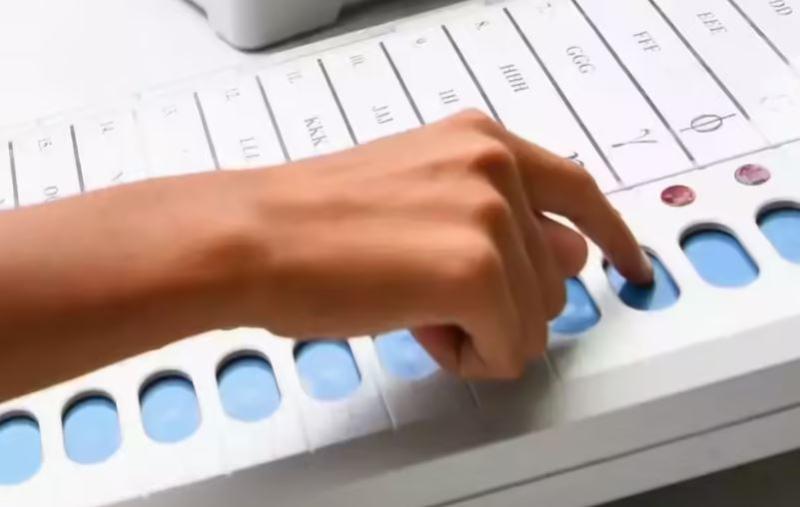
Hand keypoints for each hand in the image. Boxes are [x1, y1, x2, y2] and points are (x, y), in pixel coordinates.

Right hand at [233, 110, 651, 378]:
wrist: (254, 236)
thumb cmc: (315, 221)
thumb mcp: (420, 193)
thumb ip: (495, 216)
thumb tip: (560, 258)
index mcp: (482, 143)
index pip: (579, 191)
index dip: (611, 236)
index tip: (628, 262)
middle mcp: (497, 168)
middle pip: (556, 276)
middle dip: (503, 304)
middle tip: (433, 298)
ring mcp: (492, 216)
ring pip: (536, 320)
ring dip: (480, 330)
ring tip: (412, 305)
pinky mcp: (477, 271)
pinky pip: (510, 349)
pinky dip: (468, 356)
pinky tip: (415, 326)